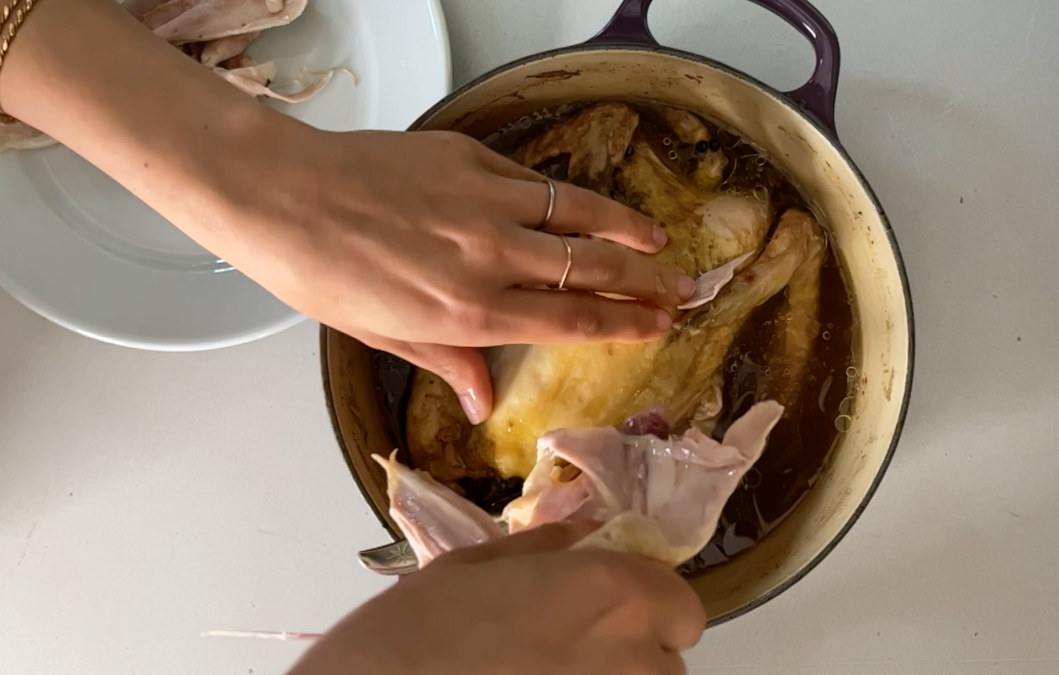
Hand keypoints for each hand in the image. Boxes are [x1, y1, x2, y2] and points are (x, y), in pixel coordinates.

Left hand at [0, 0, 696, 422]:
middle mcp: (489, 258)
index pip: (571, 320)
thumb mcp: (382, 336)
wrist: (280, 194)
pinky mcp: (469, 159)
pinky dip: (568, 197)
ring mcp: (483, 203)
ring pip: (578, 216)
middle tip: (685, 288)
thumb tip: (480, 401)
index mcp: (468, 313)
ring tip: (659, 240)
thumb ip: (445, 362)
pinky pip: (534, 182)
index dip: (624, 324)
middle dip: (648, 281)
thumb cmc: (319, 273)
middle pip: (593, 270)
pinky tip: (587, 205)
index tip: (659, 325)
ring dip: (626, 229)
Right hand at [288, 523, 706, 674]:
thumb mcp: (482, 563)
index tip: (615, 607)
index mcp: (614, 593)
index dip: (653, 607)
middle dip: (634, 652)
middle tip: (576, 648)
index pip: (684, 607)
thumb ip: (547, 550)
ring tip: (552, 672)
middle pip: (668, 661)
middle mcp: (633, 656)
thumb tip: (577, 536)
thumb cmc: (425, 621)